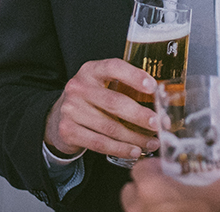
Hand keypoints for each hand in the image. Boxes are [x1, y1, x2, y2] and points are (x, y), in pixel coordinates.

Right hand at [44, 58, 159, 160]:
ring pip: (110, 127)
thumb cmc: (92, 99)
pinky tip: (135, 151)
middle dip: (141, 115)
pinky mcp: (68, 131)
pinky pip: (100, 143)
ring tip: (152, 142)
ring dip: (135, 137)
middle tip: (159, 124)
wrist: (59, 117)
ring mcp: (71, 110)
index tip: (153, 87)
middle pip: (115, 103)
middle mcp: (78, 87)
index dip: (134, 76)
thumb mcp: (103, 85)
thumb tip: (160, 100)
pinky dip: (121, 149)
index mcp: (91, 70)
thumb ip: (125, 87)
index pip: (114, 67)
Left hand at [122, 158, 219, 211]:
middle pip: (131, 189)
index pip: (139, 168)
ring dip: (144, 205)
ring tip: (163, 207)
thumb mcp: (217, 193)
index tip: (164, 170)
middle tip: (162, 190)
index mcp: (151, 187)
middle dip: (143, 188)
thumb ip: (219, 175)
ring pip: (133, 208)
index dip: (152, 168)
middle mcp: (138, 205)